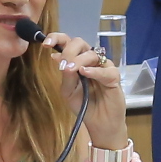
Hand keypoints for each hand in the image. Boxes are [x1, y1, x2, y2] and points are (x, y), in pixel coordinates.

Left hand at [44, 30, 128, 146]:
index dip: (57, 38)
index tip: (46, 43)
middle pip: (80, 43)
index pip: (68, 42)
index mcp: (77, 60)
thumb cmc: (84, 105)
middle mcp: (90, 60)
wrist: (99, 123)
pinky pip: (105, 70)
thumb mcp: (68, 91)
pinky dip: (94, 71)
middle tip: (63, 65)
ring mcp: (103, 67)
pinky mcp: (114, 77)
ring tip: (70, 70)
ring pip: (92, 54)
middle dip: (69, 51)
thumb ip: (65, 75)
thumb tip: (55, 56)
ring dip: (79, 60)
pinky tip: (85, 73)